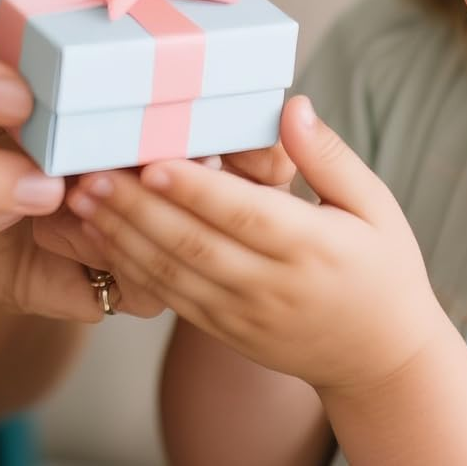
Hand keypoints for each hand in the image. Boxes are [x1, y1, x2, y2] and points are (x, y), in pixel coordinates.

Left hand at [63, 96, 448, 395]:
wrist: (381, 359)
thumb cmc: (384, 267)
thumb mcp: (375, 205)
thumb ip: (328, 156)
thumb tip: (292, 106)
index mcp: (312, 248)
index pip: (244, 215)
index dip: (197, 189)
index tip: (154, 160)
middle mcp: (272, 286)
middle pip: (195, 244)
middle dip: (138, 208)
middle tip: (92, 173)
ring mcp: (244, 315)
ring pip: (173, 274)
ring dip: (122, 236)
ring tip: (82, 199)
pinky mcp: (226, 331)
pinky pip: (172, 299)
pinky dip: (133, 268)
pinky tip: (105, 237)